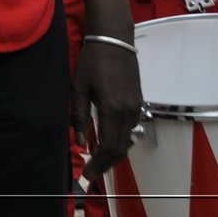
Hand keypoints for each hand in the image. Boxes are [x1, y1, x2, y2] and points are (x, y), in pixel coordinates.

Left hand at [73, 40, 142, 180]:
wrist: (114, 41)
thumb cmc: (93, 62)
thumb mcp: (79, 88)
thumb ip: (80, 116)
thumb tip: (80, 143)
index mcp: (113, 110)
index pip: (108, 147)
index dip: (98, 164)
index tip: (87, 175)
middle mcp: (129, 113)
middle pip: (120, 149)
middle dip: (105, 164)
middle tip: (91, 174)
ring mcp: (136, 108)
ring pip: (127, 141)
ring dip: (113, 155)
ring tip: (96, 161)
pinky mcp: (138, 103)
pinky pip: (130, 129)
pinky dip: (119, 141)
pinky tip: (107, 142)